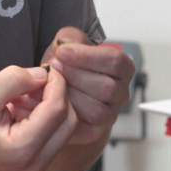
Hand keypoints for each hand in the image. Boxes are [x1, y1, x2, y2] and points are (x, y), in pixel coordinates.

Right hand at [0, 65, 77, 170]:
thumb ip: (14, 80)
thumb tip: (42, 74)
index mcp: (24, 149)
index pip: (58, 108)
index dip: (56, 83)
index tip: (46, 67)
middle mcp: (36, 163)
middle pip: (69, 119)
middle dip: (57, 95)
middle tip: (34, 81)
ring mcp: (38, 167)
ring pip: (64, 127)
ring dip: (50, 105)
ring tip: (20, 96)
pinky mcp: (36, 163)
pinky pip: (54, 134)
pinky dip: (44, 116)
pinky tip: (21, 108)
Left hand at [40, 27, 134, 144]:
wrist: (60, 95)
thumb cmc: (67, 69)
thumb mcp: (67, 46)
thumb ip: (69, 38)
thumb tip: (65, 42)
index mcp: (122, 69)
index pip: (115, 61)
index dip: (87, 56)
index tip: (62, 51)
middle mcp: (120, 93)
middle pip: (107, 87)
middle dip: (75, 75)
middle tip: (52, 66)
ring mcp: (109, 115)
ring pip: (96, 110)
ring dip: (69, 95)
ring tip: (49, 83)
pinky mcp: (93, 132)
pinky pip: (82, 126)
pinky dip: (63, 112)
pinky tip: (48, 100)